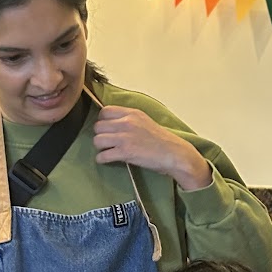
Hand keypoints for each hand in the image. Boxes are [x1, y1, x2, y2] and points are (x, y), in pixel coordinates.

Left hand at [92, 106, 212, 190]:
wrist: (174, 154)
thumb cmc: (161, 140)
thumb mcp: (145, 121)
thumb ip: (129, 119)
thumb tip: (112, 124)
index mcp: (132, 113)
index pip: (105, 111)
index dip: (102, 121)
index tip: (107, 129)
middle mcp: (127, 122)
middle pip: (98, 126)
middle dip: (100, 135)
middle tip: (107, 142)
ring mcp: (125, 137)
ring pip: (97, 140)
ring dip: (100, 147)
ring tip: (107, 151)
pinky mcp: (125, 152)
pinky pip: (102, 155)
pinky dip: (102, 159)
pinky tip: (107, 160)